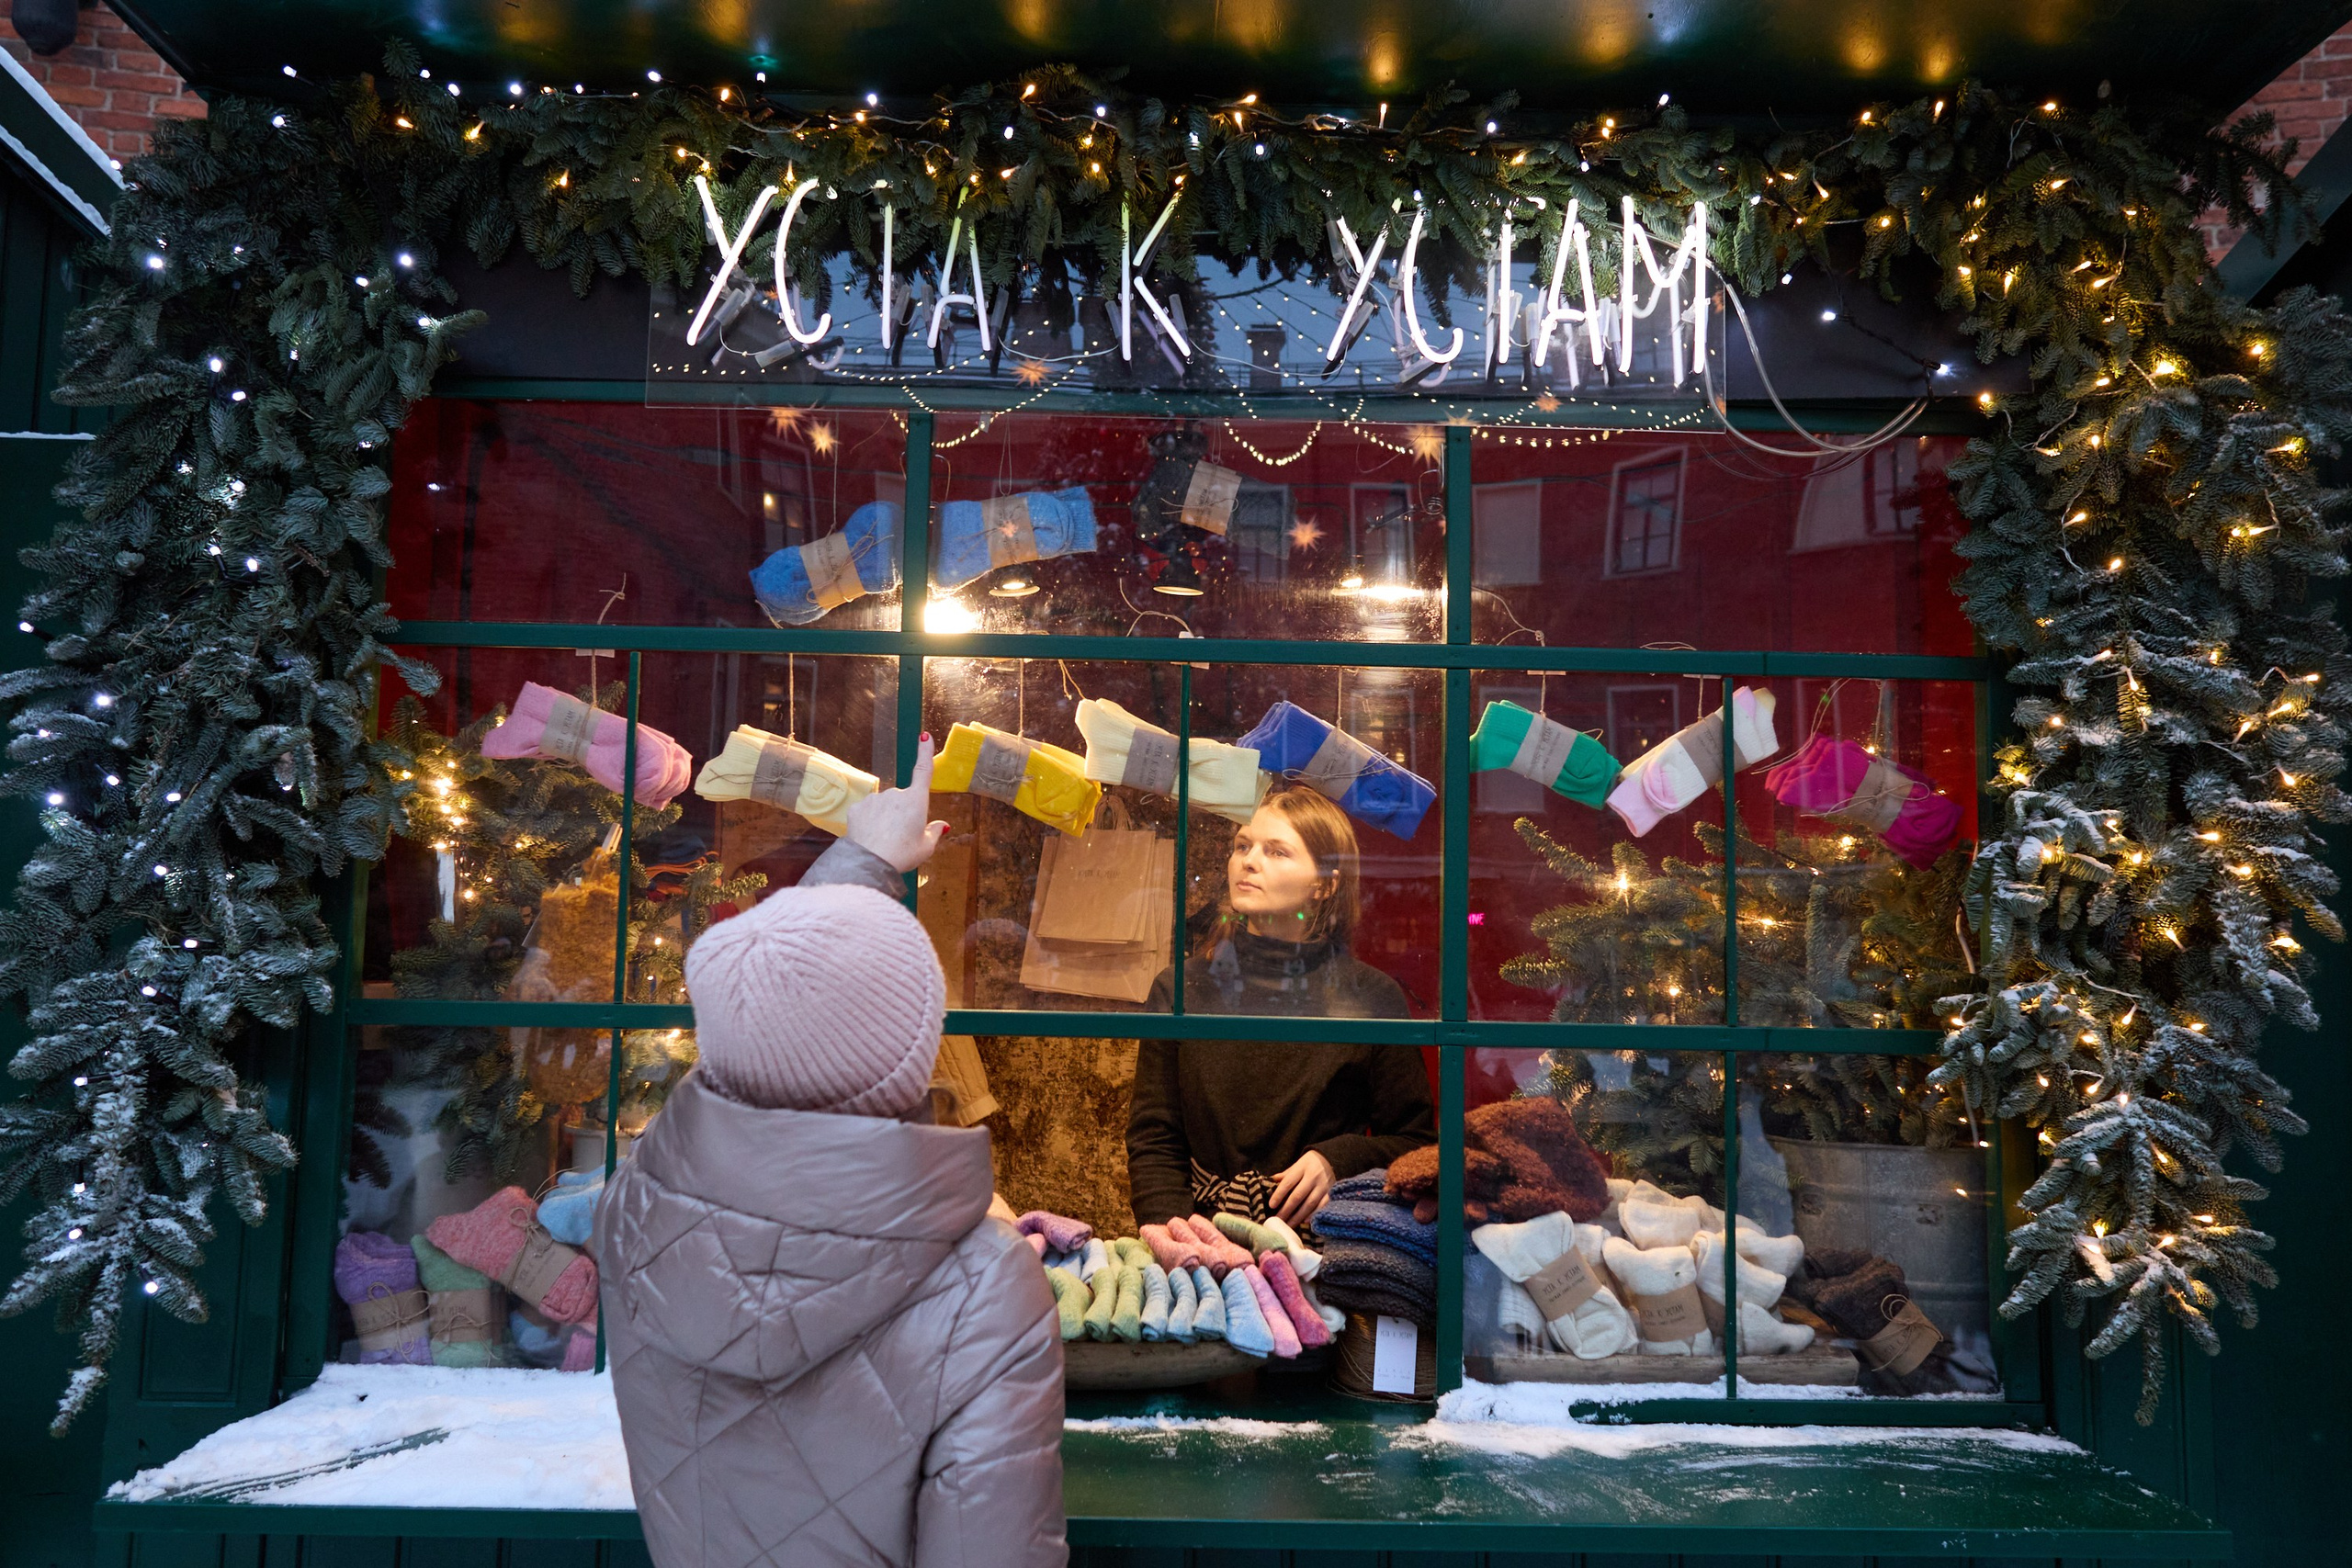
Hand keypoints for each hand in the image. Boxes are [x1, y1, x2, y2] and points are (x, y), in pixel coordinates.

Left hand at [844, 732, 948, 872]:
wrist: (870, 862)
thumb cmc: (902, 855)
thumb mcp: (926, 848)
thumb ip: (934, 832)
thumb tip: (942, 825)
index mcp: (916, 800)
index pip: (923, 770)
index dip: (925, 752)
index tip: (924, 736)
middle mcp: (895, 794)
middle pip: (902, 800)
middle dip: (902, 814)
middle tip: (901, 838)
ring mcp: (875, 799)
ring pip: (884, 806)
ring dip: (885, 818)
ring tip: (884, 841)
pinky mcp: (858, 807)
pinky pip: (868, 812)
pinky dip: (870, 822)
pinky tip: (870, 837)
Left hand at [1269, 1149, 1334, 1226]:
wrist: (1330, 1159)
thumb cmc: (1308, 1164)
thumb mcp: (1296, 1165)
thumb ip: (1284, 1175)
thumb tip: (1269, 1183)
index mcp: (1302, 1168)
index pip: (1288, 1183)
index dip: (1279, 1195)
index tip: (1271, 1205)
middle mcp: (1313, 1177)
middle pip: (1298, 1196)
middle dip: (1287, 1210)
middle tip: (1278, 1220)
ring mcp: (1324, 1185)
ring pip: (1310, 1203)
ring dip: (1298, 1216)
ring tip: (1288, 1225)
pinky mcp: (1331, 1193)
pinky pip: (1323, 1206)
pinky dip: (1314, 1214)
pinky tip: (1305, 1222)